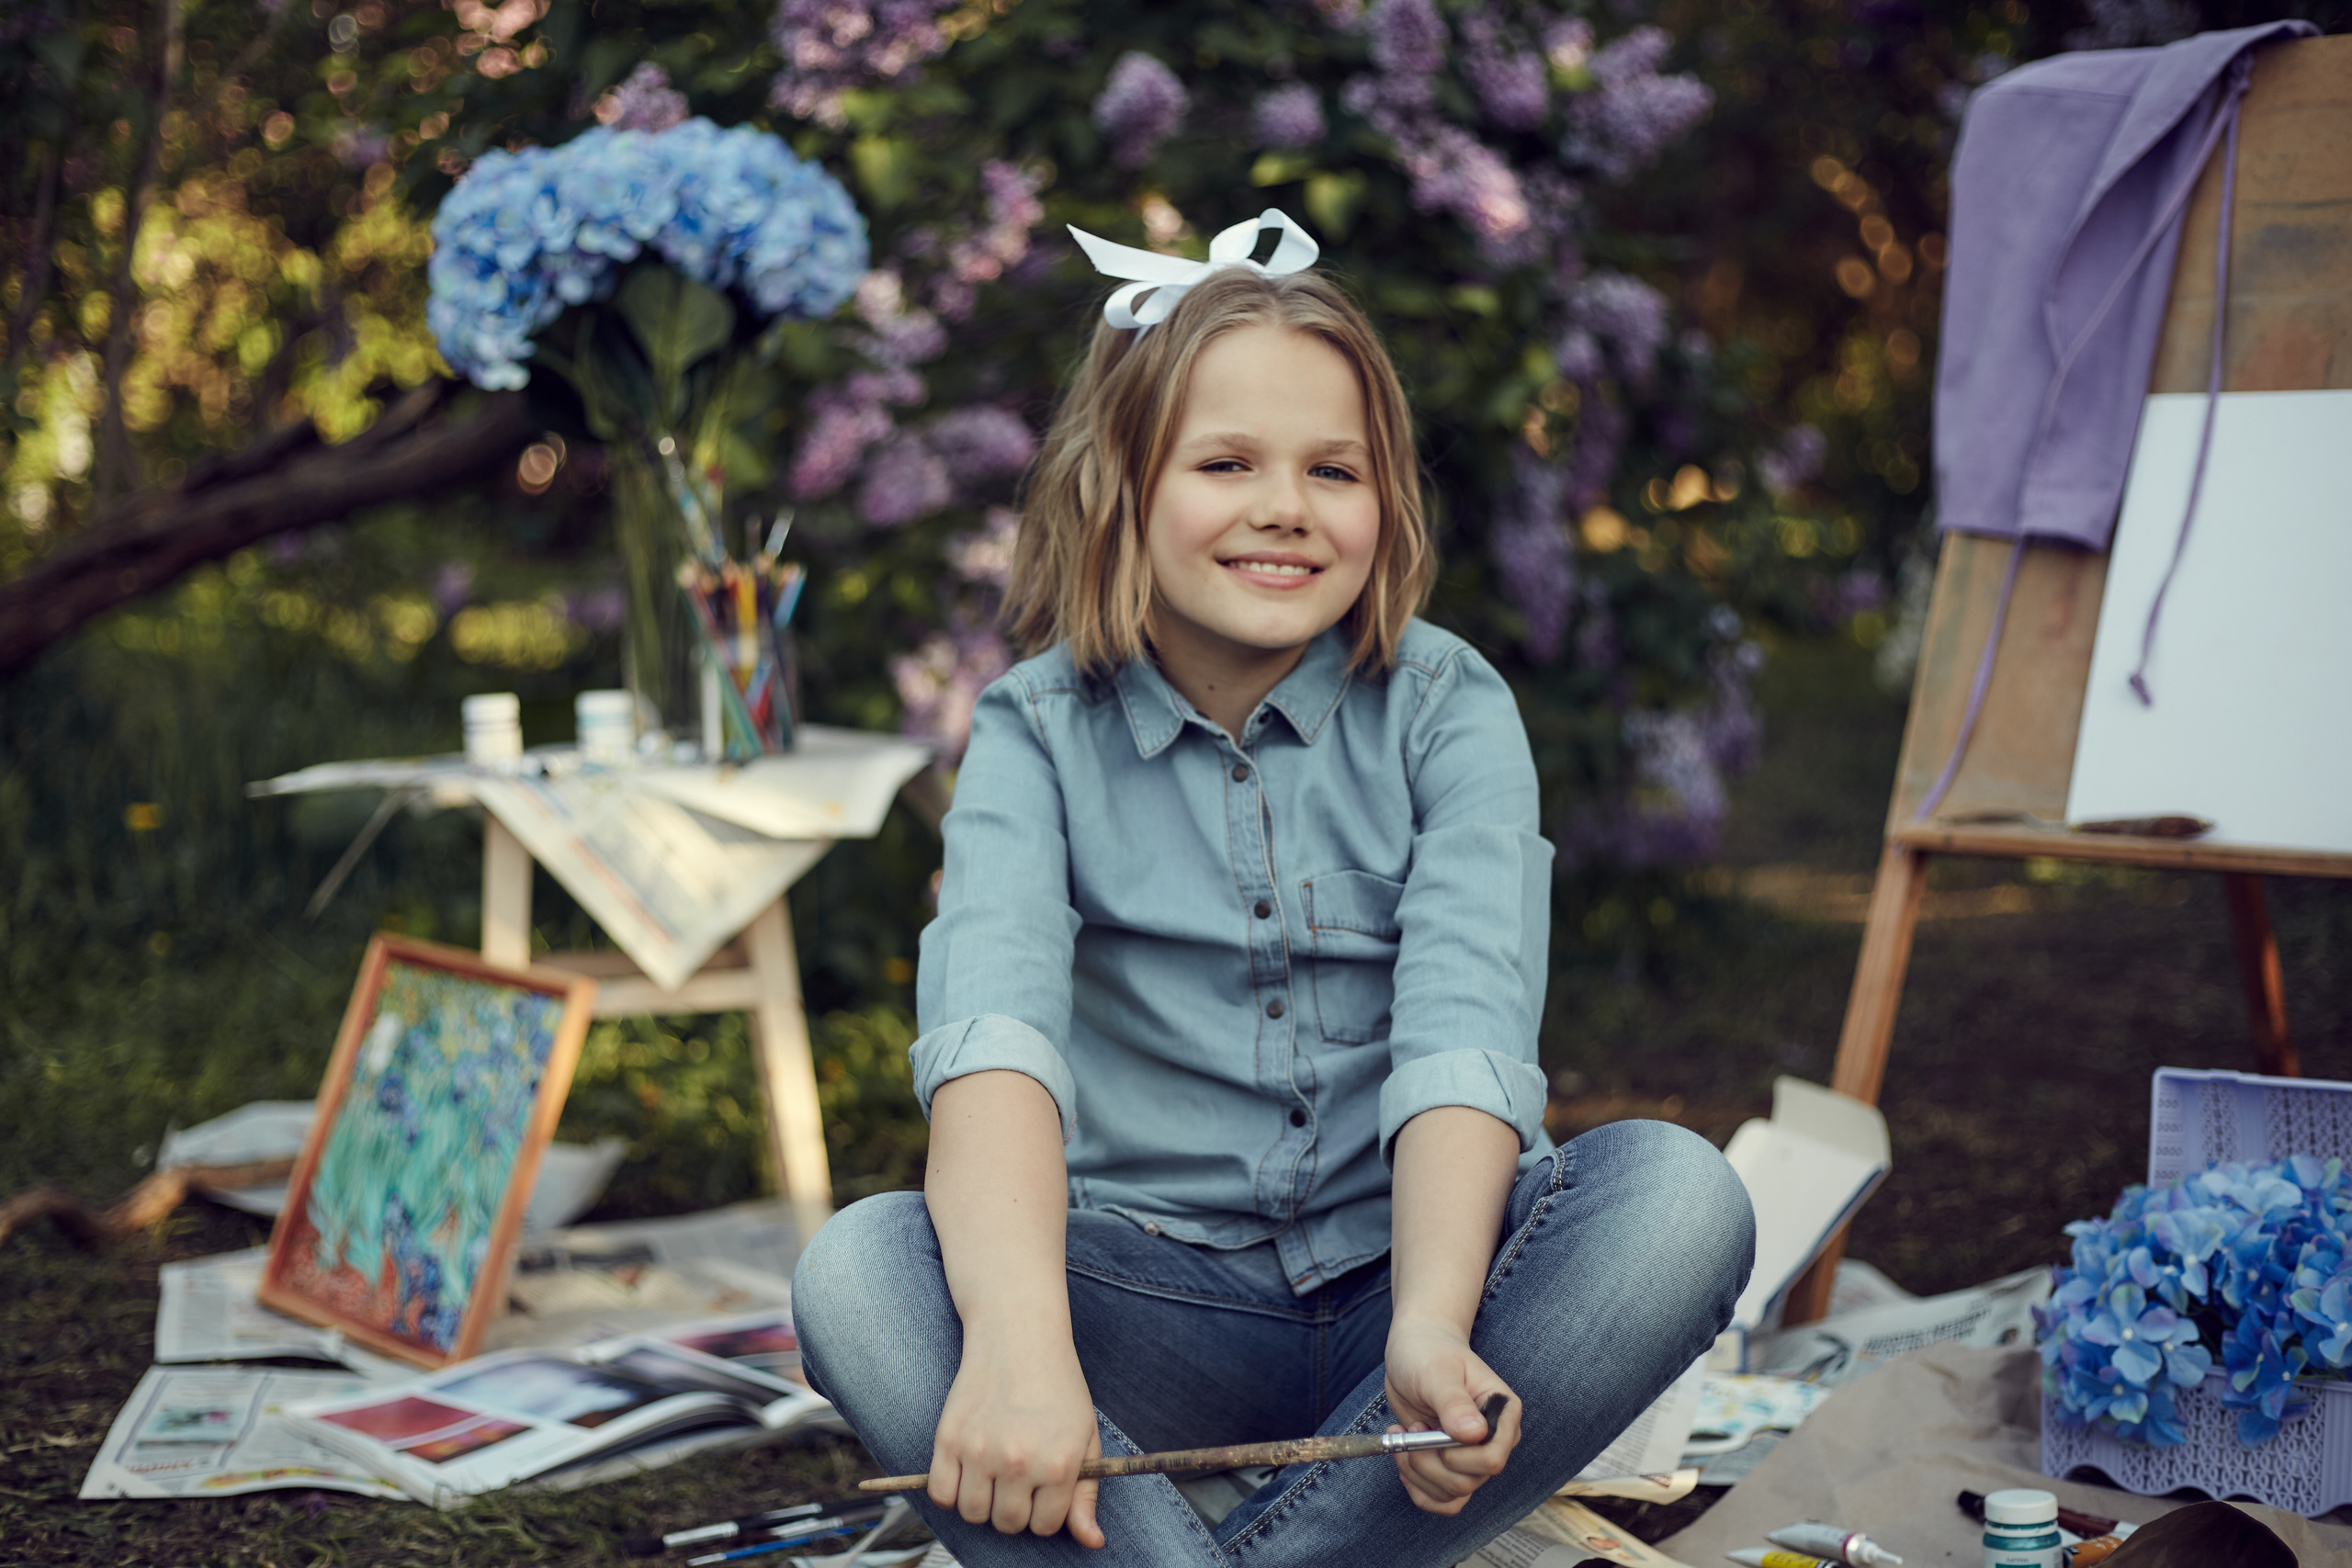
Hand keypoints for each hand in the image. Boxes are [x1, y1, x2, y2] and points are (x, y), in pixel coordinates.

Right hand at [928, 1319, 1105, 1547]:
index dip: (1044, 1510)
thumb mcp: (1086, 1438)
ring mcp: (980, 1451)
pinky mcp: (948, 1439)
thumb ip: (1087, 1496)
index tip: (1043, 1487)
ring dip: (983, 1502)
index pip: (1045, 1525)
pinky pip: (942, 1496)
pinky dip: (952, 1493)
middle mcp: (1018, 1462)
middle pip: (1007, 1524)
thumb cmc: (1058, 1388)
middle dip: (1014, 1509)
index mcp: (1058, 1464)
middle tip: (1018, 1477)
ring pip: (973, 1513)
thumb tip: (1093, 1543)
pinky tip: (968, 1472)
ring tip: (994, 1473)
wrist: (1018, 1337)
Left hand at [1383, 1314, 1519, 1514]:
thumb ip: (1454, 1403)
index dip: (1457, 1456)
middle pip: (1469, 1481)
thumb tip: (1474, 1435)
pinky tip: (1404, 1463)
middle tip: (1411, 1430)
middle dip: (1429, 1462)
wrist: (1416, 1351)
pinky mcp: (1453, 1466)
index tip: (1428, 1429)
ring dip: (1419, 1474)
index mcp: (1503, 1413)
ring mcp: (1474, 1456)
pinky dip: (1419, 1490)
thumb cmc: (1430, 1353)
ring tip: (1403, 1440)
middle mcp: (1495, 1440)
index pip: (1493, 1458)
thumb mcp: (1437, 1371)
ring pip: (1454, 1494)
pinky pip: (1444, 1501)